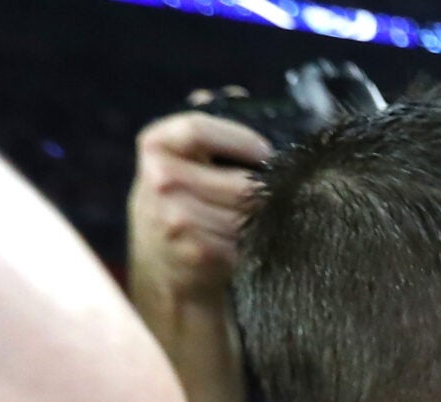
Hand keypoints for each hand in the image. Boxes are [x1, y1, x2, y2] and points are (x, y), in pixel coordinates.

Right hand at [127, 107, 272, 307]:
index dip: (238, 138)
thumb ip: (207, 125)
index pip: (197, 128)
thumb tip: (239, 97)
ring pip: (246, 216)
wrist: (161, 266)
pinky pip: (245, 243)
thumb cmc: (180, 201)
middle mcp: (160, 180)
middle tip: (284, 192)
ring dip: (266, 219)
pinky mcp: (196, 253)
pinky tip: (257, 241)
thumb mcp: (181, 158)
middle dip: (266, 190)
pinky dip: (258, 243)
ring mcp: (175, 219)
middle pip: (238, 183)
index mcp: (156, 145)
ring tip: (271, 217)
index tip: (266, 150)